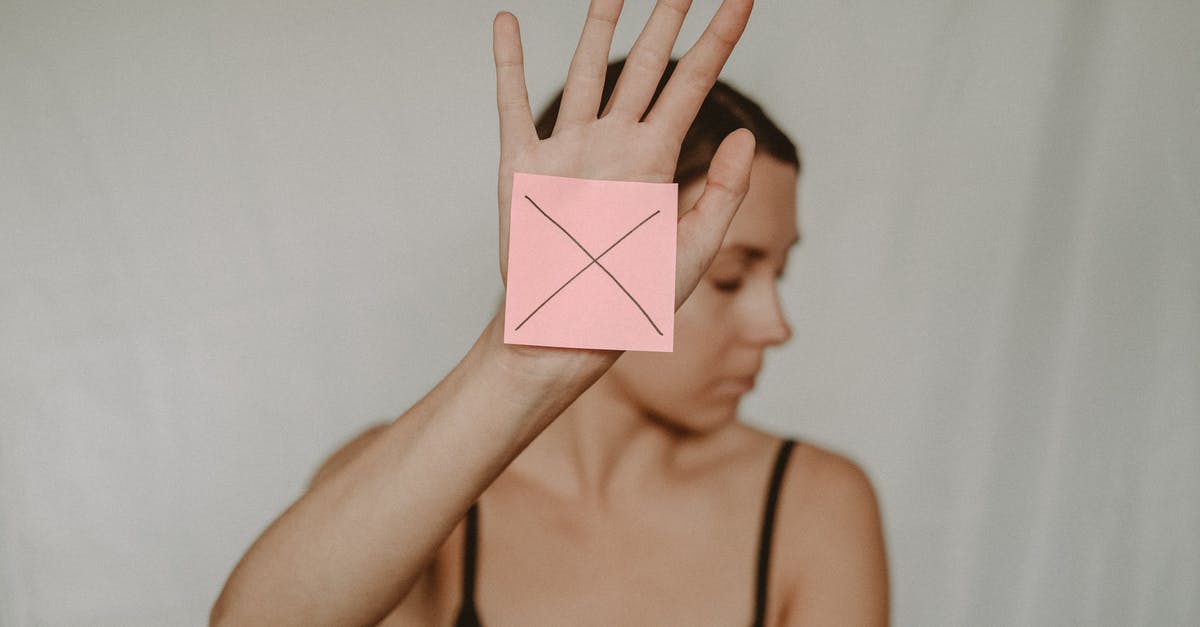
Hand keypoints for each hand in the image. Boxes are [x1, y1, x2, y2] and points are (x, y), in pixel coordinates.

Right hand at [492, 0, 756, 310]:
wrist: (566, 331)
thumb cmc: (630, 300)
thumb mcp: (692, 251)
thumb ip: (723, 193)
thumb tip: (747, 136)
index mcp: (656, 160)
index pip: (694, 84)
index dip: (718, 39)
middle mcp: (614, 144)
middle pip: (643, 64)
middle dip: (664, 17)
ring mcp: (567, 150)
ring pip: (585, 71)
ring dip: (597, 25)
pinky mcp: (522, 166)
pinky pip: (512, 103)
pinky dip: (507, 63)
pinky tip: (508, 23)